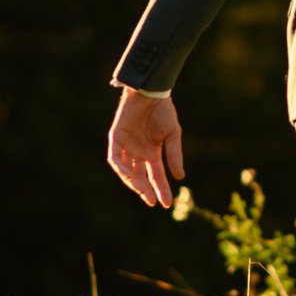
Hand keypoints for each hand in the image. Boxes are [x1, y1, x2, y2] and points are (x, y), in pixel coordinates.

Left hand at [107, 88, 184, 207]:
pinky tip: (127, 175)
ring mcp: (126, 146)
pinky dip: (120, 167)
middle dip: (146, 189)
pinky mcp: (116, 138)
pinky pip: (114, 157)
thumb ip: (174, 155)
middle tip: (151, 200)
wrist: (150, 92)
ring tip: (142, 190)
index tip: (166, 203)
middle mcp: (137, 152)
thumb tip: (180, 177)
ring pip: (126, 170)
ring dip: (133, 181)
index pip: (155, 175)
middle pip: (140, 176)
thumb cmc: (163, 110)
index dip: (161, 189)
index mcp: (152, 152)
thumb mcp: (173, 134)